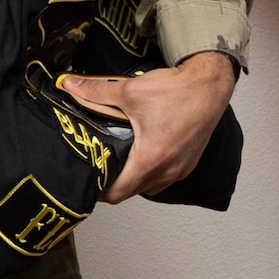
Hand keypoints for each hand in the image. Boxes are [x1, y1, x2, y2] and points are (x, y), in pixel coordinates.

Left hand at [61, 51, 236, 203]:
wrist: (210, 86)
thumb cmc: (177, 92)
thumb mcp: (130, 91)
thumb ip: (95, 91)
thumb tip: (69, 85)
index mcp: (151, 160)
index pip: (118, 193)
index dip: (98, 191)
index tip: (87, 180)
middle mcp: (168, 171)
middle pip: (132, 191)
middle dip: (113, 184)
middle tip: (97, 166)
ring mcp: (181, 169)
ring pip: (150, 186)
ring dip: (133, 179)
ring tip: (116, 160)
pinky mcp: (189, 162)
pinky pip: (164, 177)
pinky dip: (150, 172)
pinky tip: (140, 153)